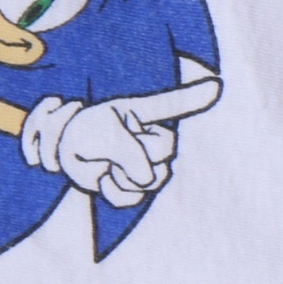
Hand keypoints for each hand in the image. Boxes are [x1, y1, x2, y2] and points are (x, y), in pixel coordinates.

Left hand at [22, 76, 220, 207]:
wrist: (67, 154)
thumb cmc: (85, 132)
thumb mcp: (103, 133)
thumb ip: (128, 152)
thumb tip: (147, 179)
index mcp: (145, 113)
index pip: (174, 104)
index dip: (195, 96)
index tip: (215, 86)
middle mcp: (153, 137)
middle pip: (164, 150)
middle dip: (134, 152)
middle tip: (109, 148)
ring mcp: (149, 164)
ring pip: (153, 178)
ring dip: (122, 175)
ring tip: (107, 164)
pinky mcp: (137, 188)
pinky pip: (135, 197)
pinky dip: (113, 191)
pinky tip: (105, 179)